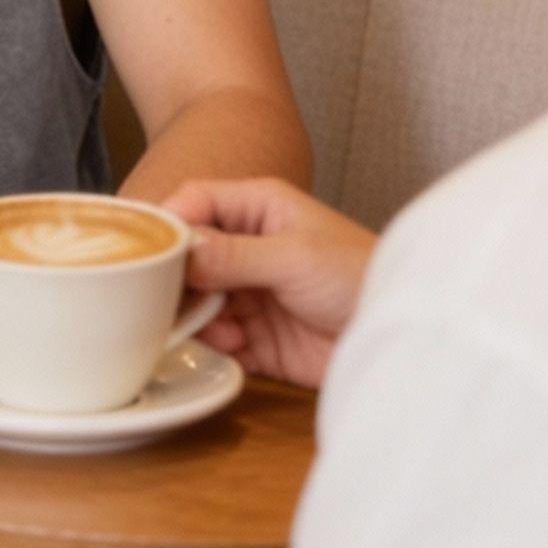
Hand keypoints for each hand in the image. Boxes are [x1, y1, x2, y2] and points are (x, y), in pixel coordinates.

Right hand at [164, 176, 376, 390]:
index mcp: (258, 209)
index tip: (145, 249)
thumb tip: (179, 251)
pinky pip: (216, 339)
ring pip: (197, 300)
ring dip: (197, 315)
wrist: (403, 340)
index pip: (196, 202)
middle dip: (176, 278)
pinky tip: (236, 345)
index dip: (168, 221)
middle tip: (163, 297)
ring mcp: (251, 294)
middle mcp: (248, 248)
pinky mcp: (257, 338)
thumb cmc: (360, 277)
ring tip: (217, 326)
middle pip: (188, 256)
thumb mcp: (294, 257)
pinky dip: (216, 344)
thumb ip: (233, 255)